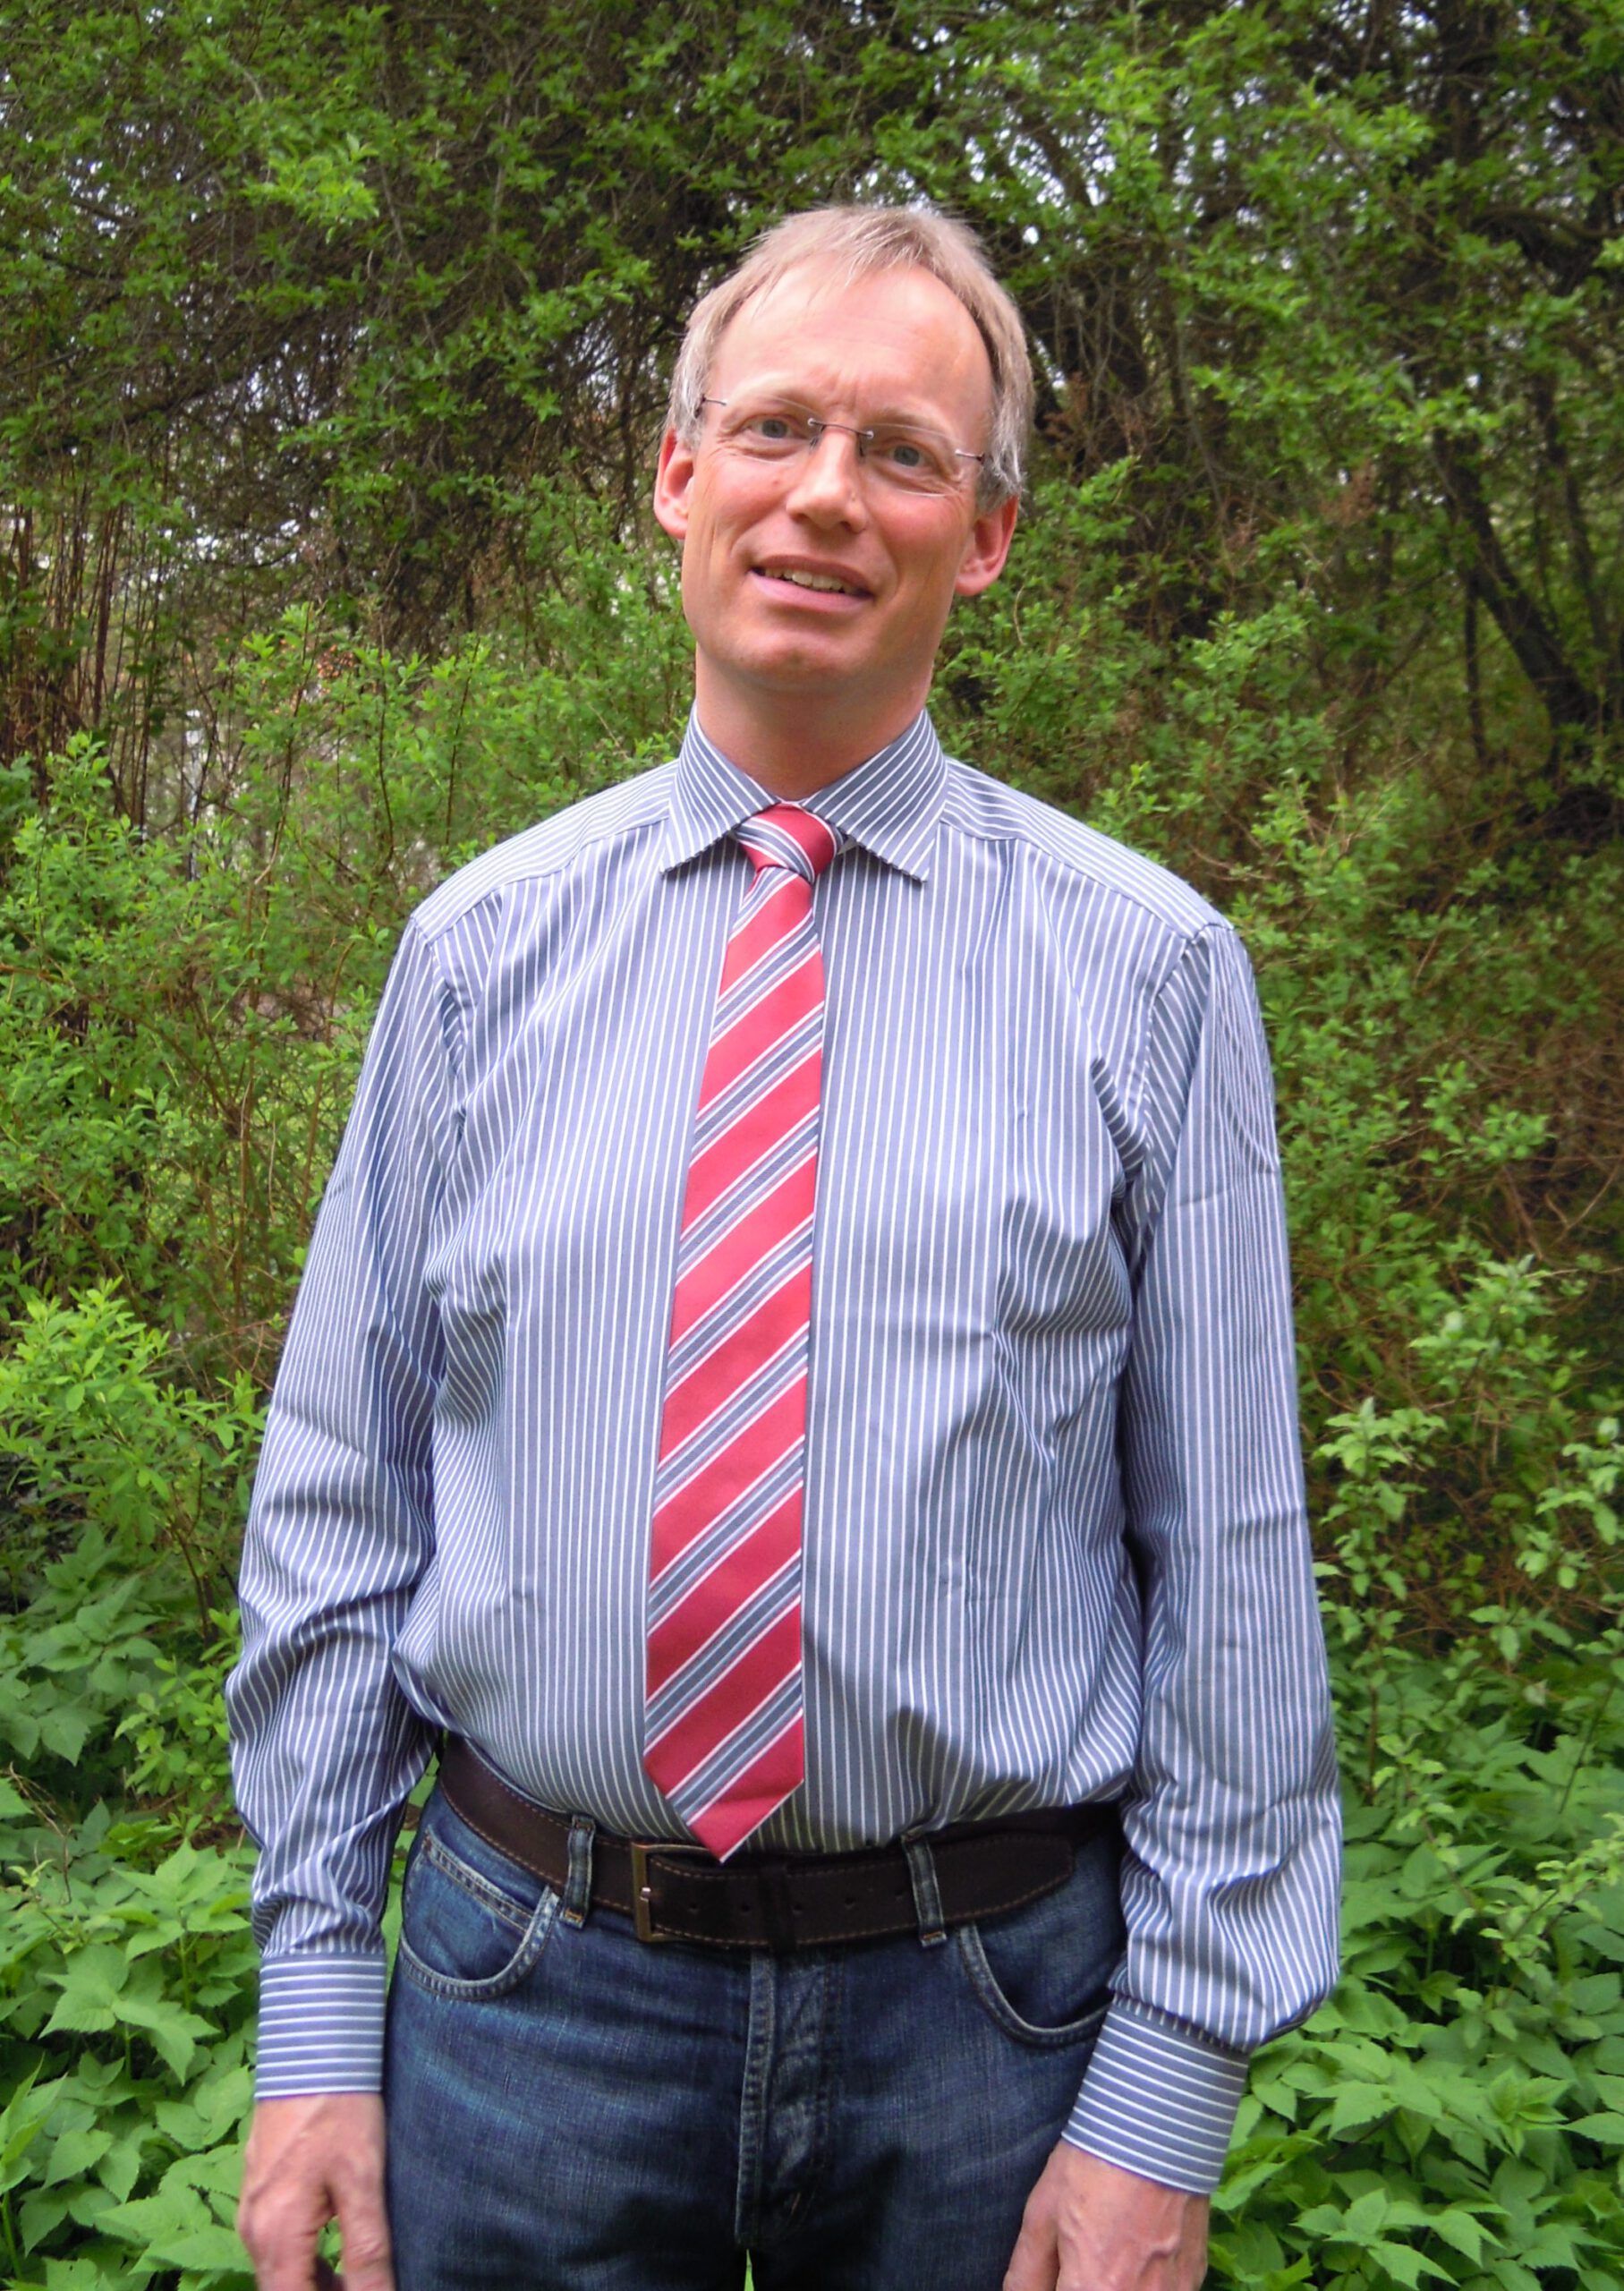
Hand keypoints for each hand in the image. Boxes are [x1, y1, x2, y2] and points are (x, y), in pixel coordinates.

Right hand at [237, 2093, 393, 2289]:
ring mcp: (252, 2209)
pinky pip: (277, 2246)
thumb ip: (367, 2251)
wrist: (312, 2047)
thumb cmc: (340, 2109)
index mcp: (275, 2235)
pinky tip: (338, 2258)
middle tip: (369, 2288)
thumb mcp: (363, 2182)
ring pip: (279, 2272)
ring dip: (314, 2287)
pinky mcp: (260, 2191)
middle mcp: (253, 2230)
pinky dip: (305, 2264)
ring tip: (359, 2282)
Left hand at [1003, 2142, 1208, 2290]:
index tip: (1060, 2275)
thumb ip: (1027, 2274)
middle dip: (1084, 2285)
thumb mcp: (1043, 2215)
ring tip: (1111, 2248)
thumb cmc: (1093, 2166)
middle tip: (1080, 2258)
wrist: (1158, 2127)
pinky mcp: (1195, 2277)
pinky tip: (1138, 2250)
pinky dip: (1148, 2283)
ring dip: (1116, 2283)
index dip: (1061, 2288)